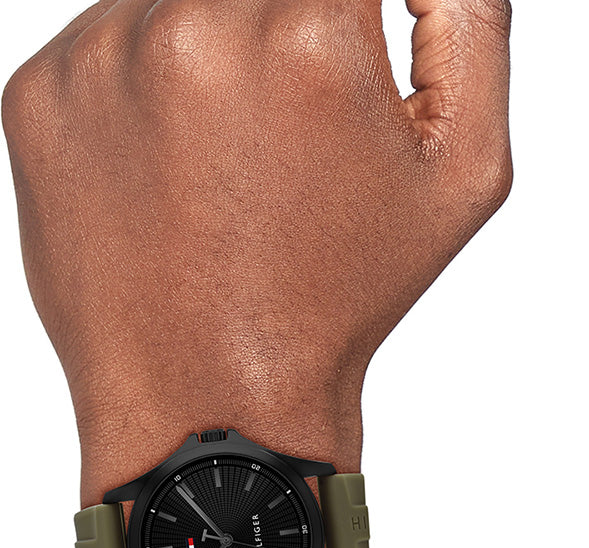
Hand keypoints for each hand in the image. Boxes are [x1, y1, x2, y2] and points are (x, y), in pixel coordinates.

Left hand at [1, 0, 511, 470]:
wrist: (218, 396)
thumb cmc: (344, 296)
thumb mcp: (463, 175)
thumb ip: (473, 23)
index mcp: (309, 37)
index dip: (341, 22)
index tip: (336, 73)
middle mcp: (196, 27)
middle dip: (288, 30)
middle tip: (296, 119)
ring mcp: (104, 58)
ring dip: (219, 44)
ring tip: (237, 153)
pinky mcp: (42, 93)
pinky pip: (107, 40)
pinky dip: (150, 85)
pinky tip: (179, 170)